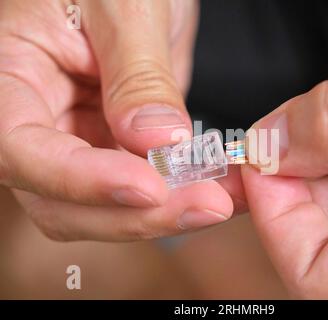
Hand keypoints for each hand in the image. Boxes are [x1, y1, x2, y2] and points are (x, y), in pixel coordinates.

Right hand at [0, 0, 234, 240]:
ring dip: (166, 213)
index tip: (148, 188)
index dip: (83, 181)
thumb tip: (154, 141)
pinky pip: (141, 189)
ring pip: (104, 208)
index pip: (21, 150)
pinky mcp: (114, 150)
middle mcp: (37, 122)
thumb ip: (137, 76)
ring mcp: (76, 142)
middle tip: (208, 205)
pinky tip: (219, 188)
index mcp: (9, 77)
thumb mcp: (125, 7)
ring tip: (225, 198)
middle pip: (62, 202)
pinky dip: (180, 196)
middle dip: (137, 214)